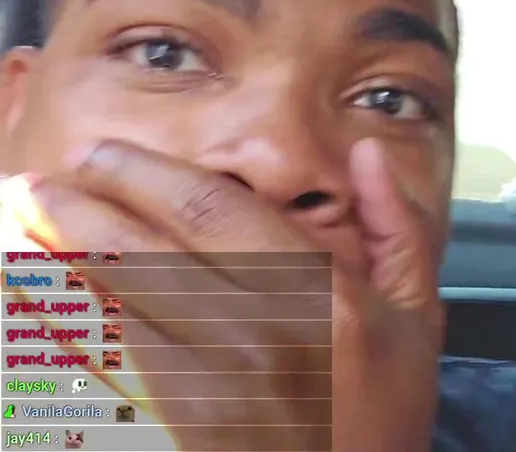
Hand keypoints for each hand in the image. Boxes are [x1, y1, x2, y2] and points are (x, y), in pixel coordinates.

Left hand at [23, 139, 443, 451]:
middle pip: (151, 249)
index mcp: (325, 298)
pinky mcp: (184, 420)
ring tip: (37, 217)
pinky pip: (122, 353)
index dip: (149, 175)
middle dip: (88, 205)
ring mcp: (217, 382)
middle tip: (47, 180)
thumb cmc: (385, 409)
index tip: (109, 155)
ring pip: (123, 300)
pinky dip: (85, 312)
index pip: (217, 212)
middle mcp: (264, 333)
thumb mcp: (418, 314)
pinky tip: (61, 285)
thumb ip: (395, 226)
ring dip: (71, 252)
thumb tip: (370, 154)